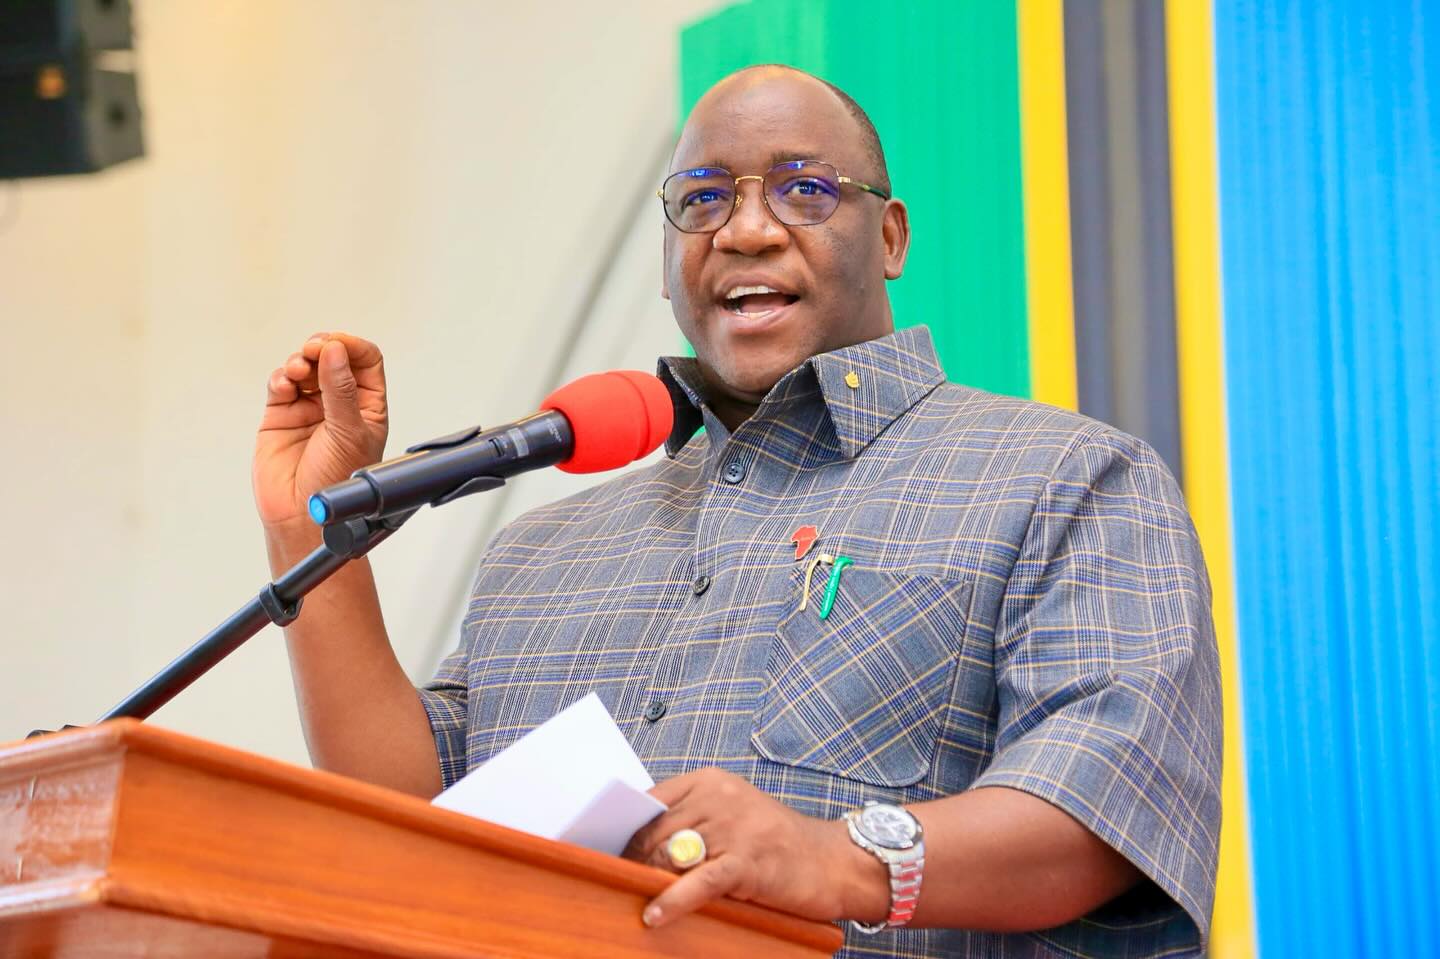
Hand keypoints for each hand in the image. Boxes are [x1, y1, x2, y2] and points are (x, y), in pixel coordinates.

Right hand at [253, 332, 388, 533]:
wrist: (302, 515)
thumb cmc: (336, 482)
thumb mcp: (348, 432)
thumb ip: (341, 389)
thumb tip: (335, 350)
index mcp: (367, 406)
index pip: (365, 361)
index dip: (351, 347)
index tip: (336, 343)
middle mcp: (339, 404)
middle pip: (333, 358)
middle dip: (323, 347)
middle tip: (314, 349)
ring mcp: (309, 408)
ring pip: (306, 367)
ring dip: (301, 360)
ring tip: (299, 371)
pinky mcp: (281, 415)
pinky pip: (281, 384)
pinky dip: (282, 377)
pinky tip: (285, 385)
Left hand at [621, 768, 887, 928]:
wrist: (834, 861)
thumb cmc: (778, 844)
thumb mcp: (732, 816)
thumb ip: (690, 821)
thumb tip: (637, 847)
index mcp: (711, 781)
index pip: (650, 802)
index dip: (624, 830)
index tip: (604, 850)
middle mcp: (720, 797)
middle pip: (655, 832)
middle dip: (634, 861)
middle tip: (618, 883)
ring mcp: (735, 828)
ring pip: (671, 857)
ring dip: (648, 881)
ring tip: (631, 898)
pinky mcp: (748, 861)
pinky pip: (698, 882)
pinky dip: (673, 900)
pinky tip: (654, 915)